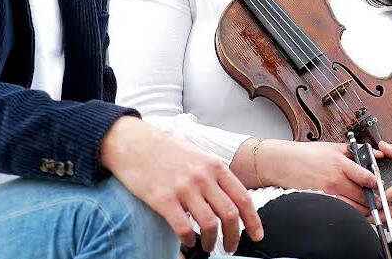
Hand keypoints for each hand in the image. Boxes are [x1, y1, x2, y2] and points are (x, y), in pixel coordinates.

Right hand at [100, 116, 262, 253]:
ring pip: (210, 225)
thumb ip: (215, 175)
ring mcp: (184, 188)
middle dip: (234, 237)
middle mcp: (203, 177)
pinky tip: (187, 241)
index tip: (257, 235)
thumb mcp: (199, 156)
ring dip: (212, 242)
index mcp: (215, 166)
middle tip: (231, 247)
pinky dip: (189, 240)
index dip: (253, 221)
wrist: (135, 143)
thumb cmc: (167, 151)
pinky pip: (183, 228)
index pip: (243, 198)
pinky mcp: (163, 199)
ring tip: (208, 247)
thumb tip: (231, 199)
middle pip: (230, 215)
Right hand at [257, 140, 377, 213]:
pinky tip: (355, 209)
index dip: (376, 184)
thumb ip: (355, 150)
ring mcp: (329, 190)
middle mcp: (336, 178)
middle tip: (381, 202)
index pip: (366, 177)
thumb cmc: (305, 154)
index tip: (380, 185)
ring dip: (364, 208)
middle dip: (373, 200)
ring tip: (370, 209)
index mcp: (340, 162)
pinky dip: (350, 210)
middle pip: (362, 195)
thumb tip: (374, 152)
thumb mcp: (332, 146)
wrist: (284, 163)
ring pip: (353, 205)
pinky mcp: (323, 198)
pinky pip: (341, 206)